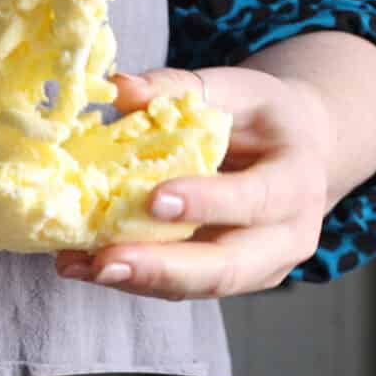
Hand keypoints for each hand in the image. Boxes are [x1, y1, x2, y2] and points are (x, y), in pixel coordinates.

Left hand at [55, 67, 331, 299]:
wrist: (296, 153)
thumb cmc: (263, 118)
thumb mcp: (236, 89)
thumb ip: (179, 88)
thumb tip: (119, 88)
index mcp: (296, 180)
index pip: (256, 198)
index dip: (208, 203)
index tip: (155, 200)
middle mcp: (286, 236)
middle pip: (228, 267)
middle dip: (163, 268)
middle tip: (106, 262)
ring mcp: (257, 268)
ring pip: (195, 287)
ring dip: (134, 280)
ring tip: (79, 265)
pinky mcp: (223, 281)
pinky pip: (175, 287)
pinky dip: (128, 279)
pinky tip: (83, 264)